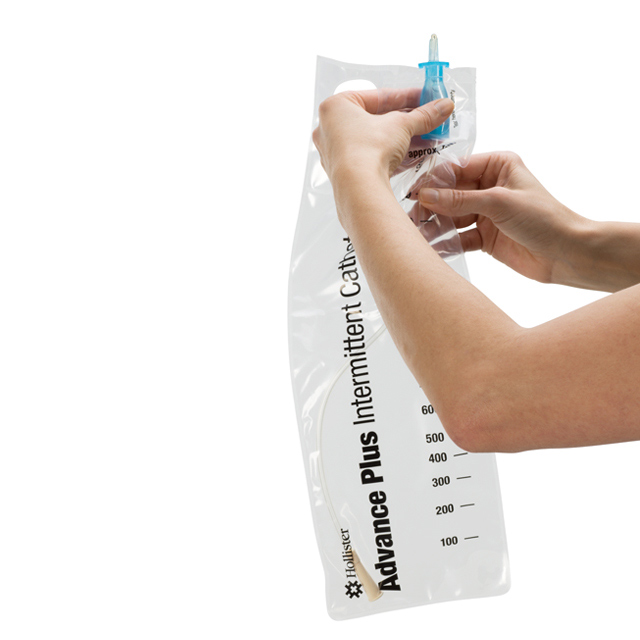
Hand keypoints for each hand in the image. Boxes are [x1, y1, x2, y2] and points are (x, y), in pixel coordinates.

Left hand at [313, 89, 453, 184]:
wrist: (359, 189)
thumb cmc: (368, 149)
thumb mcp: (401, 125)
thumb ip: (423, 115)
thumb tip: (444, 106)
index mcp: (336, 106)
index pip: (378, 97)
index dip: (406, 96)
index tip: (425, 98)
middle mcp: (330, 128)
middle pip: (376, 119)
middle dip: (406, 120)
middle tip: (427, 118)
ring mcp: (335, 152)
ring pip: (374, 140)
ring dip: (402, 138)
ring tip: (426, 137)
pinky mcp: (344, 172)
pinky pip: (370, 157)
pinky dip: (391, 154)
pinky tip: (413, 155)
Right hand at [418, 152, 589, 284]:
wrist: (567, 254)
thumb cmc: (544, 218)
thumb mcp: (499, 202)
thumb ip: (460, 200)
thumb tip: (425, 195)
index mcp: (497, 165)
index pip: (456, 169)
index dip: (434, 181)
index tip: (412, 193)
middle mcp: (489, 186)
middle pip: (449, 194)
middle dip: (431, 206)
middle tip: (411, 218)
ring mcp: (486, 213)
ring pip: (451, 217)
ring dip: (436, 227)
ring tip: (418, 236)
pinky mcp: (484, 237)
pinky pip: (459, 238)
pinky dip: (447, 243)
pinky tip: (432, 249)